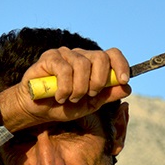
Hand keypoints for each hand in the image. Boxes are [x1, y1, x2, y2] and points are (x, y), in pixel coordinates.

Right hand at [0, 47, 131, 132]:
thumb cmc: (63, 106)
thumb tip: (127, 88)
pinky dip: (64, 88)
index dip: (121, 64)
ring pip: (82, 65)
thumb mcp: (90, 105)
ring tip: (70, 99)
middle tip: (89, 95)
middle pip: (100, 57)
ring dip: (78, 89)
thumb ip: (107, 96)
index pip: (112, 54)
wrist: (38, 110)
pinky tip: (59, 96)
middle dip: (98, 81)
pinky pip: (64, 69)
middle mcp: (80, 55)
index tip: (123, 80)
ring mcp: (65, 54)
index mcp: (92, 64)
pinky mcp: (49, 57)